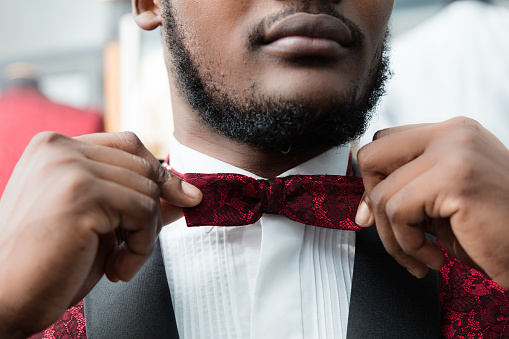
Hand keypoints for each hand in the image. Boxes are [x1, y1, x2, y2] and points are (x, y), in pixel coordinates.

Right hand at [0, 132, 201, 337]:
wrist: (5, 299)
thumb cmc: (49, 262)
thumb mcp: (100, 222)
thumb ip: (138, 200)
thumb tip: (186, 193)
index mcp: (56, 147)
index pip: (129, 145)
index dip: (160, 172)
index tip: (182, 196)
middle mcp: (60, 149)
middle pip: (144, 167)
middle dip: (155, 211)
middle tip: (136, 247)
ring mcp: (68, 169)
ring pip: (149, 192)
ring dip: (145, 235)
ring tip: (120, 262)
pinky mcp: (81, 195)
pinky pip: (144, 213)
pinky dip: (141, 247)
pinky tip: (116, 268)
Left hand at [355, 117, 508, 288]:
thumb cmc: (493, 232)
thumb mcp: (442, 205)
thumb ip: (408, 193)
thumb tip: (363, 209)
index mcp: (451, 134)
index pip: (384, 143)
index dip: (374, 180)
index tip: (379, 213)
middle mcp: (453, 134)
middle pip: (371, 156)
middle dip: (372, 200)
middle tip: (394, 232)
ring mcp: (454, 150)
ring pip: (381, 193)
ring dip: (393, 238)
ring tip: (420, 255)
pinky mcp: (455, 176)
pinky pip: (398, 212)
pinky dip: (407, 245)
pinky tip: (434, 258)